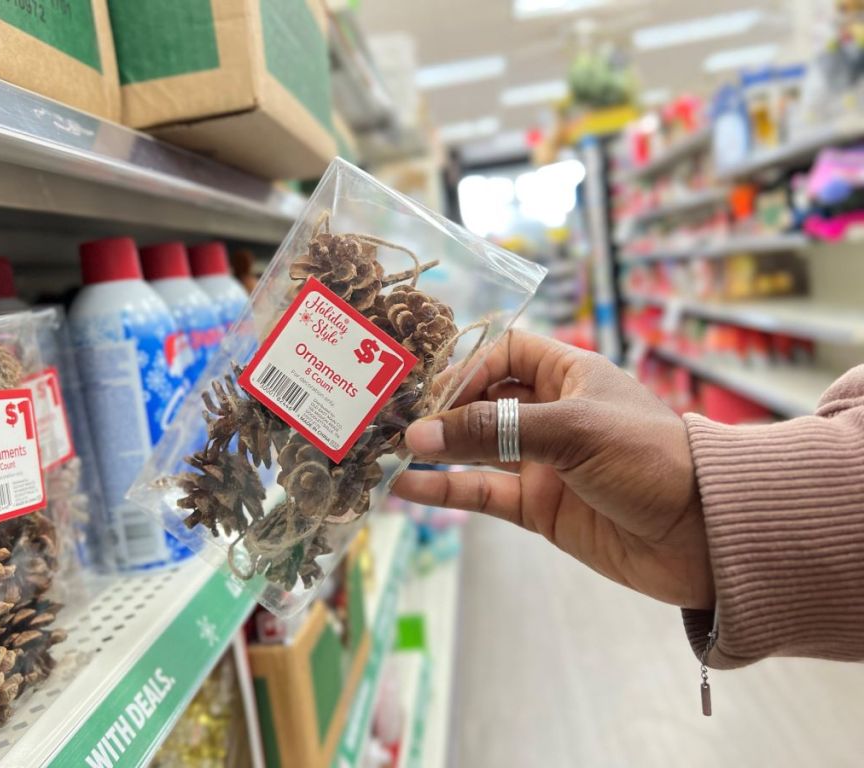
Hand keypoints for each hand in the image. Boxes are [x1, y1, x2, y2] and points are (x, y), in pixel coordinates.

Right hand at [392, 330, 713, 608]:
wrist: (703, 536)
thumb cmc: (650, 458)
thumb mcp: (572, 430)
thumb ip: (495, 431)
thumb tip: (420, 435)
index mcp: (569, 375)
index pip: (504, 353)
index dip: (468, 365)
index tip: (434, 390)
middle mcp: (551, 413)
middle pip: (482, 401)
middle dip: (440, 409)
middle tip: (395, 419)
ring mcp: (543, 462)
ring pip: (476, 450)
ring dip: (436, 450)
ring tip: (389, 451)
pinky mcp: (540, 507)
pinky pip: (483, 492)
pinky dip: (447, 490)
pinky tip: (408, 488)